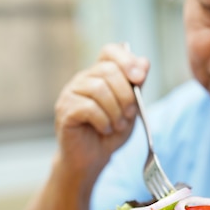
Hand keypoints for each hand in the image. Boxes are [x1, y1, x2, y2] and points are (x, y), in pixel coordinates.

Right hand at [53, 43, 149, 178]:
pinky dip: (104, 121)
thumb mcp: (130, 108)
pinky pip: (89, 107)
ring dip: (115, 111)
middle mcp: (83, 79)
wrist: (93, 158)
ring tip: (117, 125)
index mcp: (99, 74)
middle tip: (129, 114)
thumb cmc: (111, 132)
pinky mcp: (65, 110)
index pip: (110, 52)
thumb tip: (143, 62)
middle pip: (108, 71)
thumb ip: (136, 86)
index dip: (126, 60)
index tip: (140, 78)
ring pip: (99, 89)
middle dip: (126, 95)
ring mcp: (71, 93)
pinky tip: (105, 129)